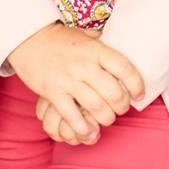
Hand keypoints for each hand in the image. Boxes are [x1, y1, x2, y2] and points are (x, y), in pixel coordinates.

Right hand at [5, 24, 144, 146]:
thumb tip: (125, 50)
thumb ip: (103, 46)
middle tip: (121, 108)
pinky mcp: (53, 92)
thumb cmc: (61, 40)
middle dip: (122, 106)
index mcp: (95, 50)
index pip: (124, 68)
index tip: (139, 94)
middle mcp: (84, 65)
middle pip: (113, 92)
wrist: (29, 39)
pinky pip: (71, 115)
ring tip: (106, 118)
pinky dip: (82, 128)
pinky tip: (89, 131)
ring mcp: (68, 79)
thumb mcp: (86, 36)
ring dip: (106, 118)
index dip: (136, 84)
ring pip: (96, 106)